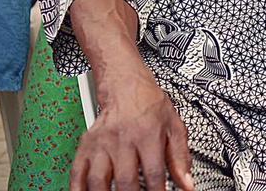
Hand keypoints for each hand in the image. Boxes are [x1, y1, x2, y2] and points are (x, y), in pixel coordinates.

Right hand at [70, 73, 193, 190]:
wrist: (125, 85)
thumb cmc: (150, 105)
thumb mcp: (174, 126)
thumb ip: (181, 158)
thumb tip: (188, 184)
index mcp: (148, 134)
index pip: (153, 173)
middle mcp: (123, 139)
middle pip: (126, 180)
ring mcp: (102, 143)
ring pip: (98, 180)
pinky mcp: (86, 145)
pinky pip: (77, 172)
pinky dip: (78, 188)